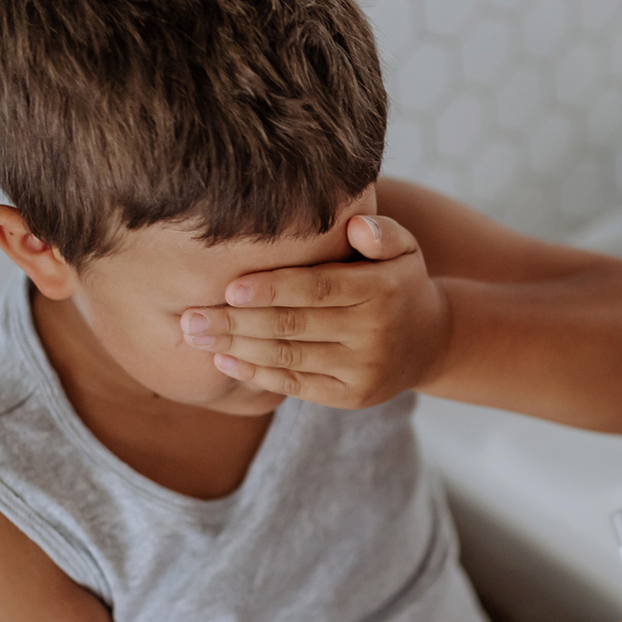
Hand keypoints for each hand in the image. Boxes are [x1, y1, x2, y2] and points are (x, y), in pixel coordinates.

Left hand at [180, 214, 451, 408]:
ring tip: (196, 337)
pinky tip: (224, 361)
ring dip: (237, 349)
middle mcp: (373, 332)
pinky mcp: (351, 396)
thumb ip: (381, 230)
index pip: (318, 289)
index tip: (229, 287)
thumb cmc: (398, 283)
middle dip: (237, 323)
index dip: (272, 290)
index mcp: (381, 289)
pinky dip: (257, 374)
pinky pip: (297, 386)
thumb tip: (354, 225)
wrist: (431, 342)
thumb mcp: (404, 248)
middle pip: (294, 327)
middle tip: (190, 317)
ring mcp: (362, 369)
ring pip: (289, 358)